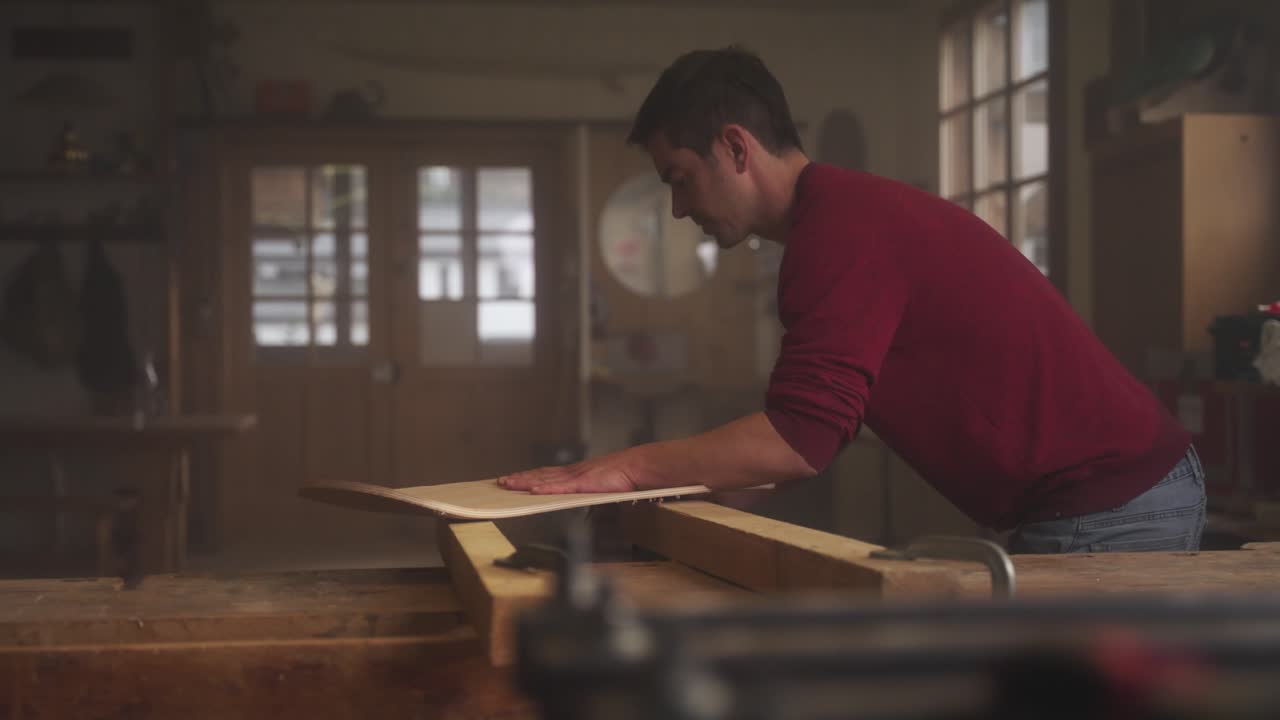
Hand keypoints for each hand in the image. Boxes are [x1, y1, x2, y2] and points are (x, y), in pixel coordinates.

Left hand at [496, 453, 639, 494]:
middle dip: (520, 478)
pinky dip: (543, 488)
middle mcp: (572, 472)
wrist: (636, 467)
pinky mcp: (581, 482)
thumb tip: (587, 511)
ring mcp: (575, 476)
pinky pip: (558, 486)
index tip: (516, 479)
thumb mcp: (603, 489)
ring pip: (544, 479)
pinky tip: (531, 490)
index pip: (547, 475)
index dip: (530, 477)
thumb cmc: (624, 477)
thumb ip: (591, 498)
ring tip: (508, 484)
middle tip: (501, 481)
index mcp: (576, 474)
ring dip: (524, 482)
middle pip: (540, 475)